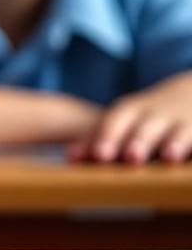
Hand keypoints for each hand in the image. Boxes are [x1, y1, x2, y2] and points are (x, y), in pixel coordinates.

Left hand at [68, 72, 191, 163]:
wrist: (190, 91)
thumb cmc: (146, 115)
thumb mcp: (124, 121)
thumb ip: (97, 140)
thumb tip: (70, 159)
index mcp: (130, 111)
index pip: (115, 122)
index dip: (106, 136)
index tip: (97, 155)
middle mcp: (155, 115)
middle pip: (144, 125)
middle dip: (137, 140)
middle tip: (130, 157)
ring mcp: (181, 121)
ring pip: (177, 131)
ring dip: (173, 142)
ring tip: (168, 156)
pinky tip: (191, 157)